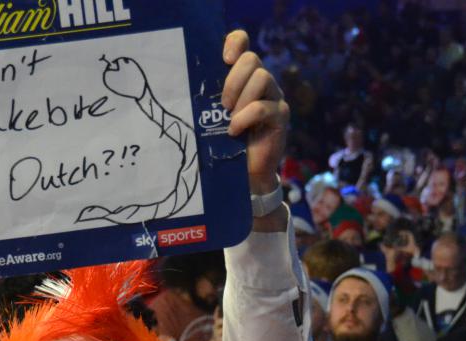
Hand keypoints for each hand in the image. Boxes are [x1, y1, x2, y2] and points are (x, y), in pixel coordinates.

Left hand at [222, 31, 288, 195]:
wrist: (243, 172)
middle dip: (233, 80)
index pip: (242, 42)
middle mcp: (261, 80)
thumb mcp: (212, 113)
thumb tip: (184, 82)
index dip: (235, 43)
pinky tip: (235, 130)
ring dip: (241, 98)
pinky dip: (245, 118)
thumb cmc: (224, 141)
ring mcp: (274, 96)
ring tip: (230, 118)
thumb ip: (209, 95)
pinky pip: (263, 107)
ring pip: (262, 77)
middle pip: (252, 59)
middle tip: (223, 104)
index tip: (224, 58)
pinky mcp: (281, 115)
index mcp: (243, 75)